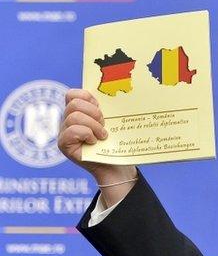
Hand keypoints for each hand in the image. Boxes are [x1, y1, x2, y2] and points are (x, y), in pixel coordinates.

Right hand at [58, 89, 136, 206]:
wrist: (116, 166)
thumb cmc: (116, 143)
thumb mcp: (113, 122)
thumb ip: (107, 109)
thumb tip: (116, 89)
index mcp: (79, 111)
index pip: (73, 94)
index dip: (87, 97)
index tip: (101, 108)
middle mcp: (68, 120)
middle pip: (74, 103)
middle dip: (93, 112)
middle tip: (104, 124)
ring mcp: (64, 132)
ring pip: (73, 116)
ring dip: (92, 125)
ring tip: (102, 135)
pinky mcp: (64, 144)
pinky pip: (71, 131)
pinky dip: (86, 134)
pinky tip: (94, 141)